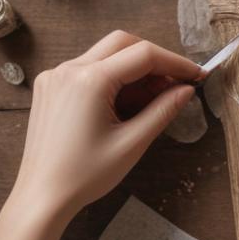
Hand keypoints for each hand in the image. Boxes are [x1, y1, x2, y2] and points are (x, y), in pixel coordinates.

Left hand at [10, 31, 199, 220]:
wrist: (42, 196)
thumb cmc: (85, 175)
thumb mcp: (132, 143)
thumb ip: (162, 110)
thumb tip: (187, 90)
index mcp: (89, 80)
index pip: (144, 55)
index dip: (175, 63)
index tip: (196, 76)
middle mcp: (69, 69)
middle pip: (122, 43)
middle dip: (154, 58)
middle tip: (175, 82)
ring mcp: (55, 76)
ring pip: (104, 54)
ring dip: (132, 68)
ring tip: (152, 97)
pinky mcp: (50, 87)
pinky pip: (87, 68)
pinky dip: (111, 76)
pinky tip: (123, 102)